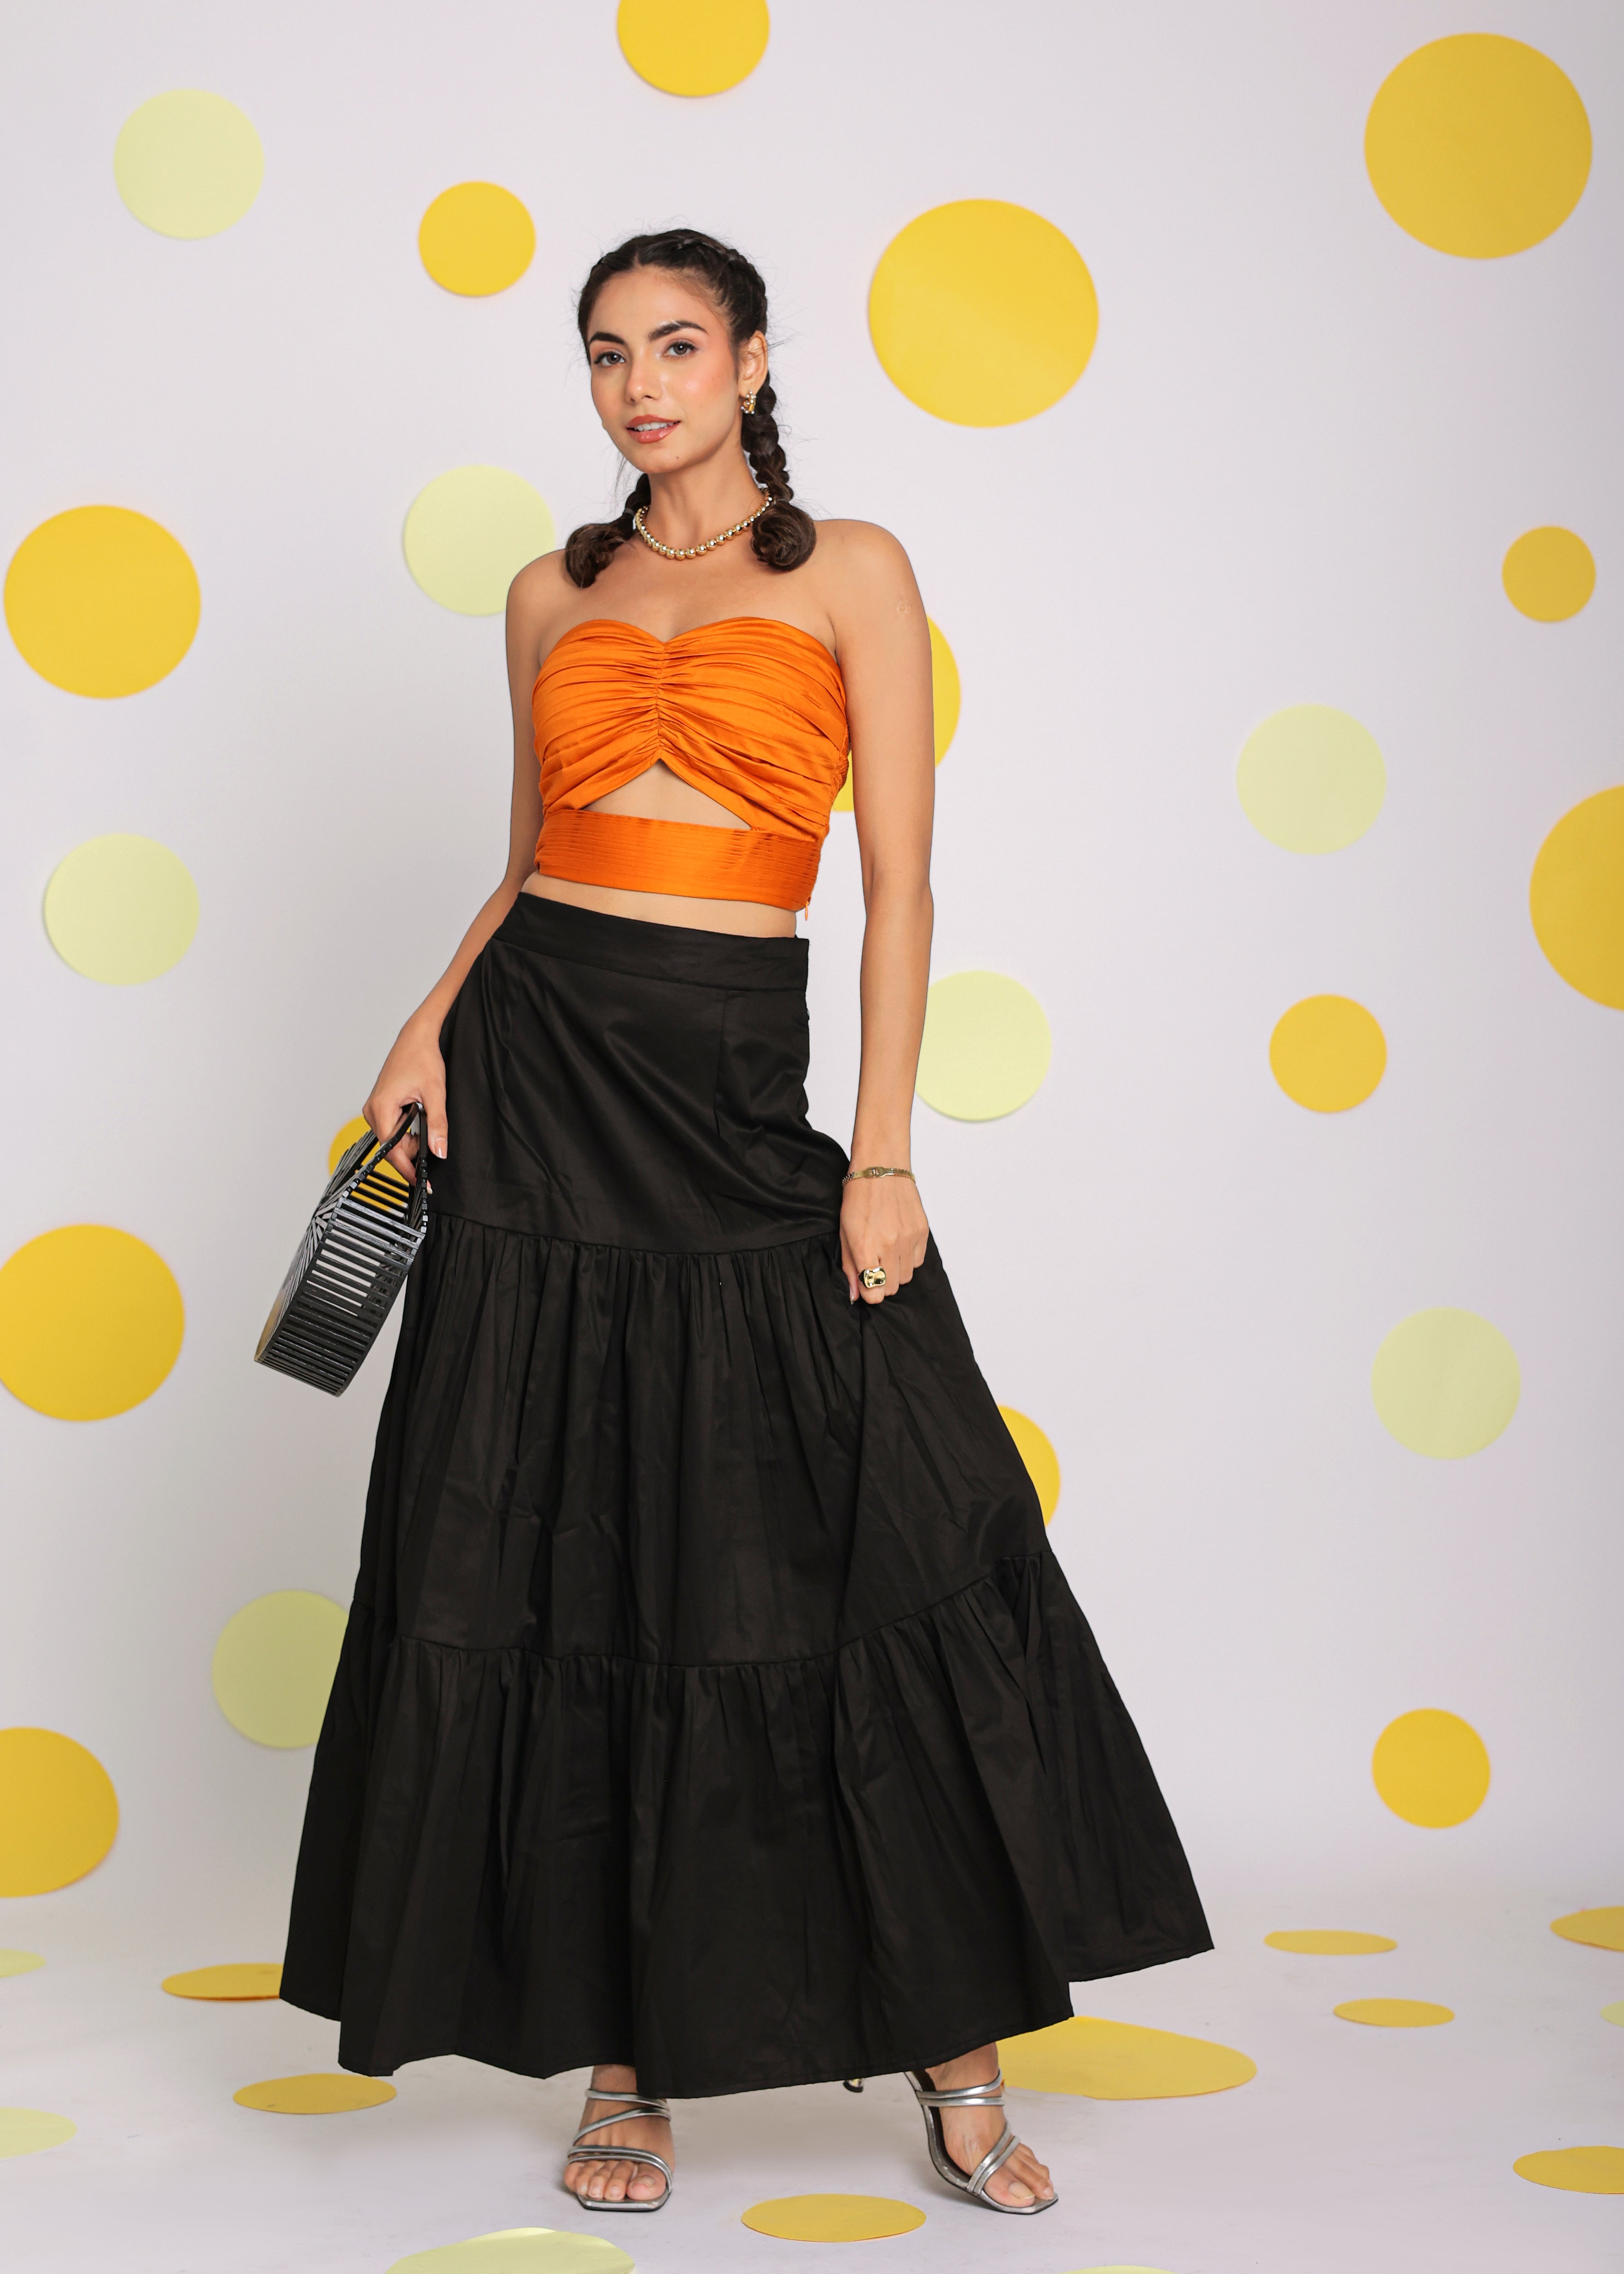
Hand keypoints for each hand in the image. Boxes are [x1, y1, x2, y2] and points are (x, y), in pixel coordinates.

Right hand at [363, 1017, 447, 1182]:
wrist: (415, 1038)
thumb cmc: (421, 1058)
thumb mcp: (435, 1094)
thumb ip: (437, 1124)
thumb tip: (439, 1151)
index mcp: (382, 1108)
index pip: (392, 1150)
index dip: (408, 1169)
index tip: (422, 1183)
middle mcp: (373, 1110)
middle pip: (392, 1147)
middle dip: (413, 1152)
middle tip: (433, 1144)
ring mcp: (375, 1109)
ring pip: (393, 1140)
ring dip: (411, 1141)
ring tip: (427, 1121)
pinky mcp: (380, 1107)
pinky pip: (392, 1129)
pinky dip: (407, 1132)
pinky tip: (418, 1119)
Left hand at [840, 1173, 927, 1304]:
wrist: (881, 1168)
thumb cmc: (858, 1198)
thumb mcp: (844, 1232)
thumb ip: (850, 1266)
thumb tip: (856, 1295)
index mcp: (866, 1247)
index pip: (874, 1293)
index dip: (869, 1291)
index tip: (865, 1281)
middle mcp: (889, 1246)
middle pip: (890, 1288)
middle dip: (880, 1282)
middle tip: (874, 1263)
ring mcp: (908, 1239)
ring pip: (906, 1277)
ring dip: (895, 1271)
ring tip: (886, 1251)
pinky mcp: (922, 1231)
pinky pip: (918, 1261)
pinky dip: (908, 1258)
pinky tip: (898, 1242)